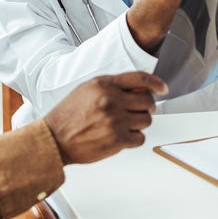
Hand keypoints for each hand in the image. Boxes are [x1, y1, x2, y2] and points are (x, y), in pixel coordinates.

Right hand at [44, 71, 167, 164]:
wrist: (55, 138)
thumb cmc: (68, 115)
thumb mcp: (87, 90)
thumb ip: (112, 86)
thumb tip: (138, 90)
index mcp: (103, 84)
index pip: (140, 79)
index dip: (156, 83)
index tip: (163, 88)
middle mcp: (111, 100)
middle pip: (148, 102)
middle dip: (146, 107)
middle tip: (138, 111)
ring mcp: (115, 120)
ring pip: (147, 120)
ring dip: (139, 123)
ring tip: (125, 124)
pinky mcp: (117, 140)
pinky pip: (140, 138)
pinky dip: (134, 138)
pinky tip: (121, 136)